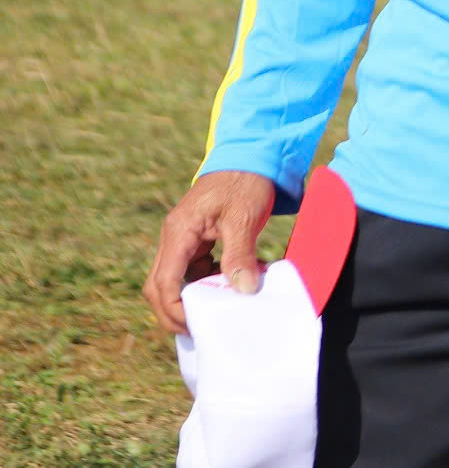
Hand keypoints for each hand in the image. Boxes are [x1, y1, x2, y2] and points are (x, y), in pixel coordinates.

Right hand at [144, 171, 276, 333]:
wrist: (252, 155)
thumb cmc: (246, 182)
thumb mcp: (244, 218)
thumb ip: (240, 254)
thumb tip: (244, 290)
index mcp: (179, 232)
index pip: (163, 282)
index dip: (174, 309)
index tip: (195, 325)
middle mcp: (174, 237)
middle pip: (159, 286)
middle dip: (174, 311)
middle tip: (200, 329)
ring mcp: (183, 238)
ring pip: (173, 279)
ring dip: (190, 298)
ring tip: (216, 312)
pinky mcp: (196, 238)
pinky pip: (190, 270)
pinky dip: (203, 283)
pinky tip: (227, 286)